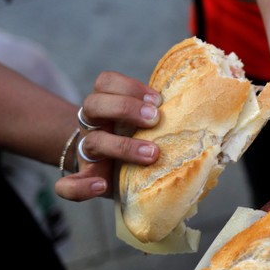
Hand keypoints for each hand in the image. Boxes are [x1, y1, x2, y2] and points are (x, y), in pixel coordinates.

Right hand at [55, 71, 161, 200]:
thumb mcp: (145, 123)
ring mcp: (88, 153)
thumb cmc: (138, 140)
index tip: (158, 99)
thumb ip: (162, 116)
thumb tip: (203, 115)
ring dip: (122, 146)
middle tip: (155, 118)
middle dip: (125, 108)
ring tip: (152, 153)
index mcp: (108, 107)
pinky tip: (102, 186)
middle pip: (93, 104)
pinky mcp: (85, 179)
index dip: (129, 86)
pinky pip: (67, 185)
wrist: (111, 168)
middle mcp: (94, 126)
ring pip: (90, 142)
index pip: (105, 82)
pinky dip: (81, 187)